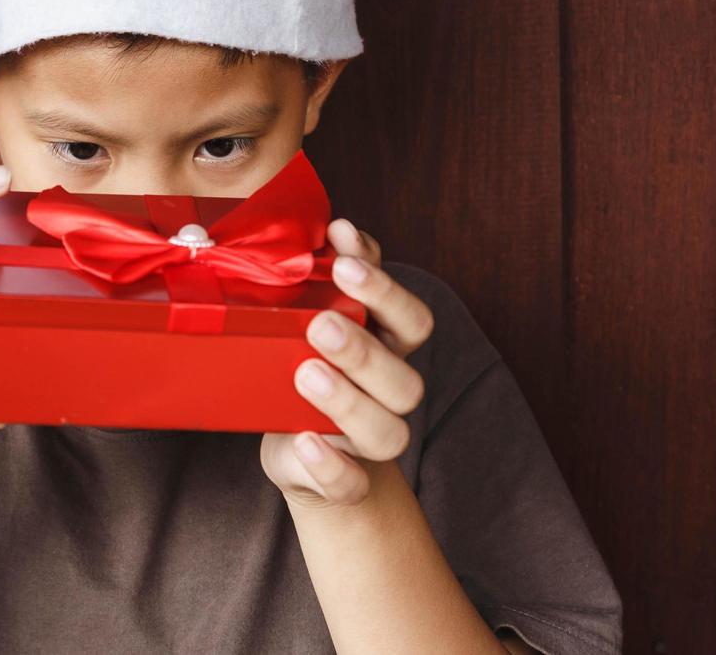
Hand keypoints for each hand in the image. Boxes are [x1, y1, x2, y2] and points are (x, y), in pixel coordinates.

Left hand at [259, 218, 433, 509]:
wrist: (302, 446)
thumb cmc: (304, 364)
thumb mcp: (315, 314)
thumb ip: (333, 274)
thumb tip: (339, 228)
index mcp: (390, 348)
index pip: (413, 320)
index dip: (384, 291)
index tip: (343, 259)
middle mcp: (389, 395)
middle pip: (404, 381)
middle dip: (364, 350)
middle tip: (320, 323)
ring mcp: (367, 440)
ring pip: (387, 434)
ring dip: (349, 401)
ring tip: (306, 373)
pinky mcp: (342, 479)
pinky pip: (350, 485)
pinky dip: (332, 468)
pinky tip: (306, 442)